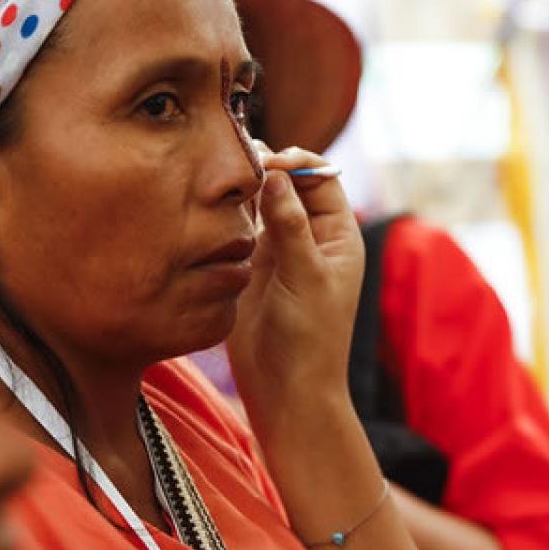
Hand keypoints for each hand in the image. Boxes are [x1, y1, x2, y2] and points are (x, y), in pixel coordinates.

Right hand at [227, 146, 363, 443]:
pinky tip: (209, 204)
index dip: (297, 162)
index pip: (321, 179)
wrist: (285, 390)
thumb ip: (291, 226)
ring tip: (219, 176)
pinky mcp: (250, 266)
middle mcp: (310, 237)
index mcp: (338, 235)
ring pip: (262, 203)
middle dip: (267, 167)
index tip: (269, 159)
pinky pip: (240, 227)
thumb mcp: (305, 277)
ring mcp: (280, 250)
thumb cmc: (310, 338)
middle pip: (290, 184)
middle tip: (235, 160)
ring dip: (245, 188)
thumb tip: (277, 174)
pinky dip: (227, 213)